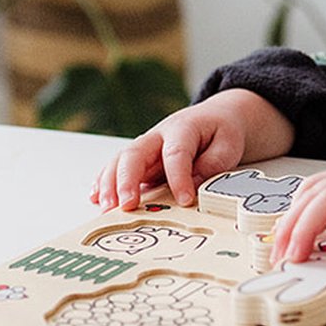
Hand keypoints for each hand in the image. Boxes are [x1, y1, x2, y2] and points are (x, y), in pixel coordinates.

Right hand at [90, 89, 292, 210]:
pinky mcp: (140, 159)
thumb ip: (213, 163)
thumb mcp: (229, 144)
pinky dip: (104, 182)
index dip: (179, 178)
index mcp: (182, 128)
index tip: (184, 201)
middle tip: (127, 205)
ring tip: (106, 208)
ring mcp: (146, 147)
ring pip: (120, 161)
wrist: (216, 117)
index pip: (176, 154)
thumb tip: (193, 185)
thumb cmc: (221, 131)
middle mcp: (157, 136)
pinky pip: (117, 168)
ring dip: (110, 185)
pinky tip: (96, 197)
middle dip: (127, 180)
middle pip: (134, 154)